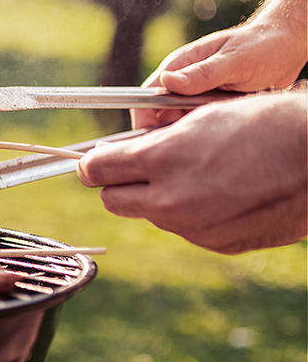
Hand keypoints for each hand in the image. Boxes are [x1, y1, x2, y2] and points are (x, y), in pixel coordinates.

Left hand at [79, 91, 306, 253]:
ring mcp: (193, 227)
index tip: (96, 161)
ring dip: (159, 198)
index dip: (94, 163)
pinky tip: (221, 193)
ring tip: (196, 174)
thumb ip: (155, 140)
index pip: (96, 169)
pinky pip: (186, 229)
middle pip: (113, 200)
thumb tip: (120, 152)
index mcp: (163, 159)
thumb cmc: (267, 125)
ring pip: (151, 215)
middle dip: (119, 183)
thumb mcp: (202, 118)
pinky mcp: (216, 243)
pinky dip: (192, 213)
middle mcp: (171, 199)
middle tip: (139, 168)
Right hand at [133, 22, 305, 128]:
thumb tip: (168, 82)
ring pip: (181, 120)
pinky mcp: (210, 102)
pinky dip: (208, 129)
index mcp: (181, 64)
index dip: (145, 118)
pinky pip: (200, 121)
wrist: (288, 47)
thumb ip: (202, 73)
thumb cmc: (262, 46)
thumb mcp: (235, 60)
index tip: (151, 138)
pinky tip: (224, 128)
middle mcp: (184, 79)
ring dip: (194, 129)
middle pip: (161, 112)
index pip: (149, 94)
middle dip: (171, 128)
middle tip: (195, 139)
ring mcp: (197, 92)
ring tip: (217, 129)